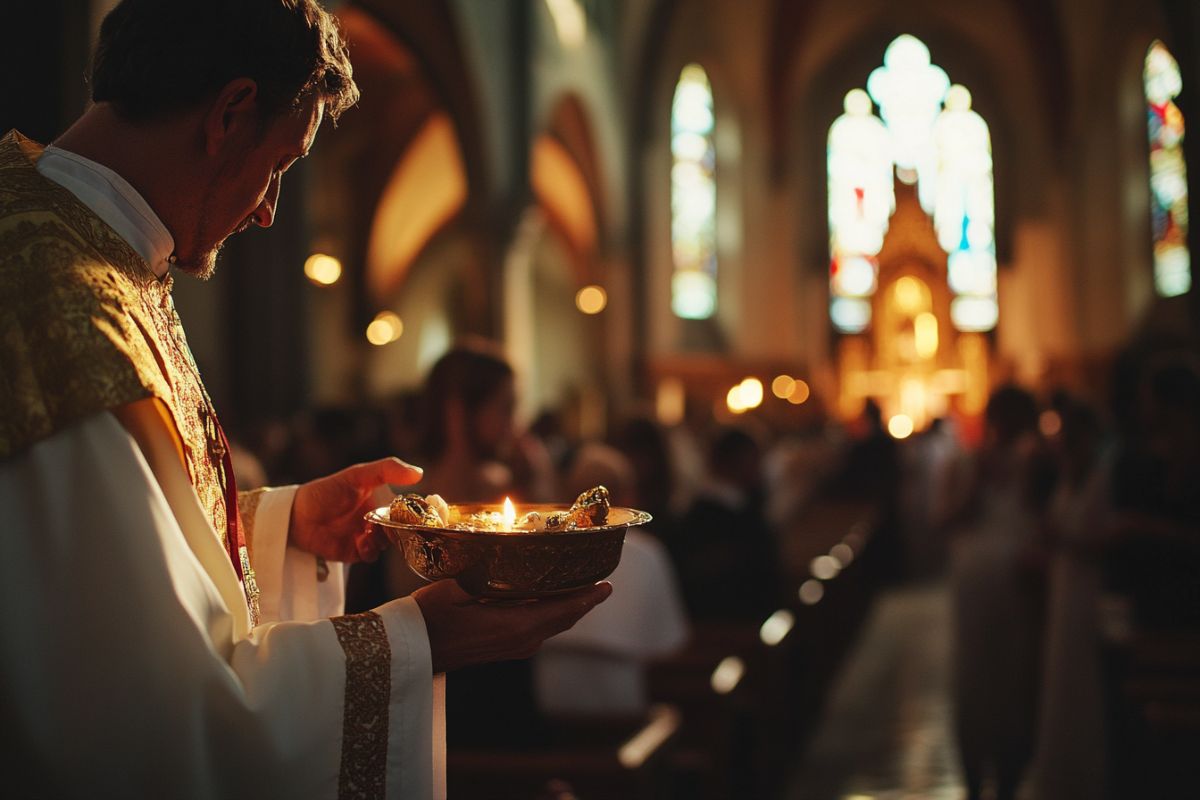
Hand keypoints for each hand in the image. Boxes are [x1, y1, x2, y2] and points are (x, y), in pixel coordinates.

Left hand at [289, 457, 422, 562]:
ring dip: (382, 539)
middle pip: (399, 529)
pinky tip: (361, 541)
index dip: (412, 512)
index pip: (404, 508)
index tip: (416, 514)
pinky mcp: (354, 552)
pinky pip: (370, 555)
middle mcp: (374, 519)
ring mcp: (365, 536)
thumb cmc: (325, 491)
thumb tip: (419, 473)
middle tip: (393, 526)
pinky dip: (370, 550)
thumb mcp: (357, 475)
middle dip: (398, 530)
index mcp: (379, 500)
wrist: (295, 515)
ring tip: (370, 533)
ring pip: (387, 543)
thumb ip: (387, 470)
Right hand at [412, 580, 612, 672]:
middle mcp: (522, 640)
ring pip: (552, 625)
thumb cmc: (429, 618)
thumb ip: (484, 573)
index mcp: (516, 626)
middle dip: (583, 601)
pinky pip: (539, 629)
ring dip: (568, 608)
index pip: (564, 610)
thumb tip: (505, 554)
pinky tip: (549, 600)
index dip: (588, 597)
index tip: (608, 585)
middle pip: (563, 618)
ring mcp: (514, 647)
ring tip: (581, 589)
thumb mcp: (455, 588)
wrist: (412, 652)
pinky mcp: (505, 648)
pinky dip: (552, 614)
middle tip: (601, 583)